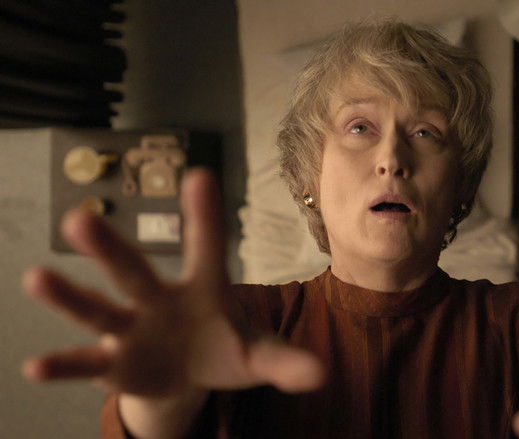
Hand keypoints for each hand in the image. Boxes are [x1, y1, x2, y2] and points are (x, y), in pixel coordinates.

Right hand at [22, 168, 322, 396]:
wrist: (190, 373)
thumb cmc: (226, 350)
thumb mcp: (259, 358)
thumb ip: (285, 362)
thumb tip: (321, 374)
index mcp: (204, 289)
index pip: (208, 247)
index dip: (205, 216)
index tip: (201, 175)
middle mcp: (159, 300)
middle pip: (134, 272)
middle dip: (109, 249)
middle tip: (79, 219)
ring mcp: (132, 330)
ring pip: (98, 309)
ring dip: (69, 296)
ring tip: (37, 278)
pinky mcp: (113, 364)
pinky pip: (85, 363)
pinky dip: (64, 365)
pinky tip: (36, 368)